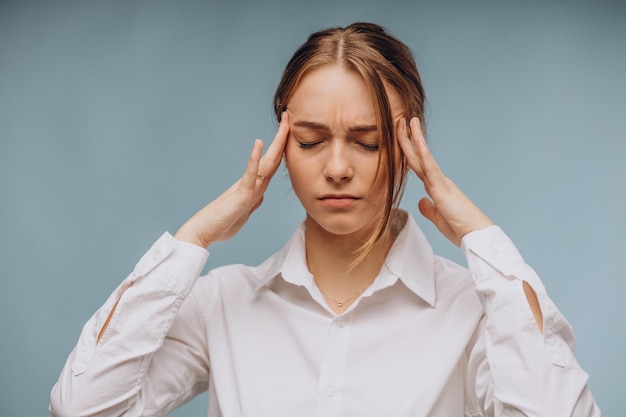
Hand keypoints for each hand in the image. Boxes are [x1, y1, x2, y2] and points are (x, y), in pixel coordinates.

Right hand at [174, 112, 289, 247]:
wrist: (202, 232)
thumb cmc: (221, 225)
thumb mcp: (243, 213)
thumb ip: (252, 203)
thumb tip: (260, 195)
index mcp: (253, 187)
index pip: (272, 165)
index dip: (282, 149)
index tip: (288, 133)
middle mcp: (251, 183)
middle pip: (272, 158)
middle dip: (282, 138)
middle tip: (288, 117)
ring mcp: (246, 187)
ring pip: (266, 162)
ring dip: (277, 143)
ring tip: (284, 124)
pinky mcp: (240, 194)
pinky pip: (250, 174)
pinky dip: (254, 159)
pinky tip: (259, 144)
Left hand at [397, 117, 491, 245]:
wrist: (476, 236)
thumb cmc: (461, 229)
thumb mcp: (439, 218)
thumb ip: (429, 209)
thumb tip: (421, 201)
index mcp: (436, 187)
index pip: (418, 166)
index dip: (408, 152)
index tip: (400, 138)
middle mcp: (438, 181)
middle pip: (418, 157)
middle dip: (407, 139)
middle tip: (399, 120)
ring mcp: (441, 183)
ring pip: (423, 157)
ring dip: (415, 138)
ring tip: (408, 121)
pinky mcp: (442, 189)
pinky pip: (430, 168)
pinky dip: (423, 153)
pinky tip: (417, 140)